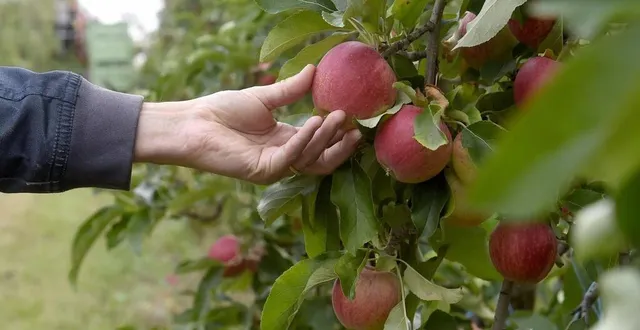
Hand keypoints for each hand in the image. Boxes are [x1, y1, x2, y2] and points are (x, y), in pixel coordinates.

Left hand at [134, 65, 361, 183]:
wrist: (195, 122)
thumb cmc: (223, 111)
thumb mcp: (264, 98)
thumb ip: (290, 90)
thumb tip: (314, 70)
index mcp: (285, 141)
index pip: (320, 144)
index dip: (337, 134)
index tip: (355, 117)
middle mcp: (284, 157)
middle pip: (322, 158)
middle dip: (340, 143)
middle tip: (355, 124)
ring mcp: (275, 167)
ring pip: (312, 159)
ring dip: (326, 138)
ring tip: (337, 116)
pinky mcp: (264, 172)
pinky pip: (292, 158)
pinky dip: (305, 140)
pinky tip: (314, 122)